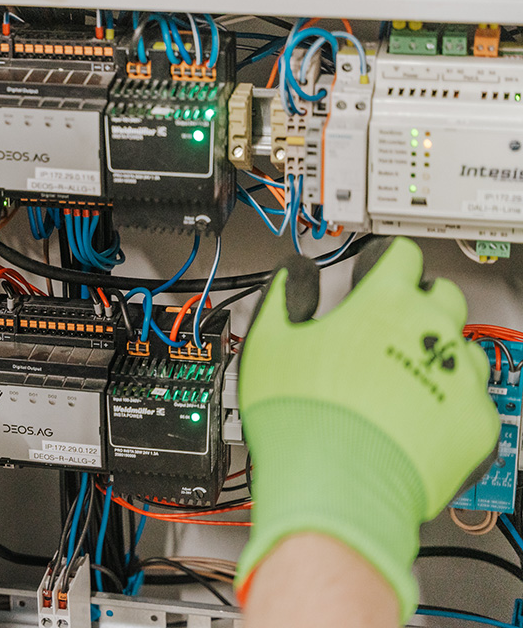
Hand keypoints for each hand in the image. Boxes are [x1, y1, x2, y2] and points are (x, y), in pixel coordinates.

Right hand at [235, 237, 498, 620]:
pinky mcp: (477, 425)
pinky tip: (417, 419)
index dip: (384, 262)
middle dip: (418, 303)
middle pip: (443, 296)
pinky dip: (449, 406)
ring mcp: (461, 380)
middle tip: (388, 328)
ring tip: (402, 380)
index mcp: (385, 304)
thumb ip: (285, 296)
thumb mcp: (270, 343)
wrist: (336, 488)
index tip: (376, 273)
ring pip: (464, 349)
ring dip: (438, 355)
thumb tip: (295, 275)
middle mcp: (433, 333)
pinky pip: (473, 403)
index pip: (402, 258)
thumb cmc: (302, 419)